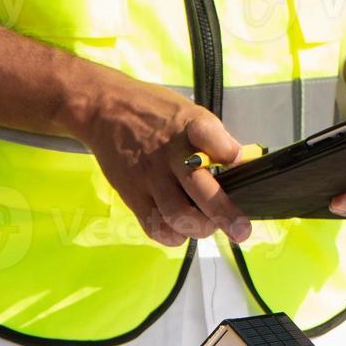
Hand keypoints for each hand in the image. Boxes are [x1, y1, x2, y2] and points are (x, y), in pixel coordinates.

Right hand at [71, 69, 251, 247]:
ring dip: (198, 228)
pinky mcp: (132, 194)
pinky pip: (154, 226)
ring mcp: (149, 176)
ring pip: (176, 215)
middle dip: (224, 214)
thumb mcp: (189, 112)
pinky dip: (172, 235)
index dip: (228, 152)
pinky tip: (181, 229)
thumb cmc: (155, 113)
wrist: (104, 109)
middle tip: (240, 230)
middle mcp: (169, 153)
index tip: (236, 162)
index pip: (209, 136)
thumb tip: (239, 163)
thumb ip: (214, 139)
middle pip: (198, 188)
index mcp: (189, 127)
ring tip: (208, 226)